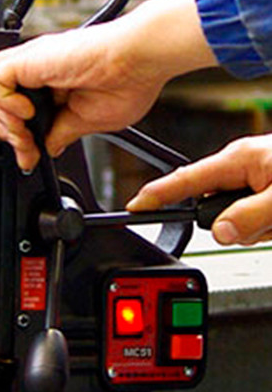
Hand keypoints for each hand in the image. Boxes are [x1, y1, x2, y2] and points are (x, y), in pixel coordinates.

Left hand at [0, 0, 216, 170]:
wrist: (143, 59)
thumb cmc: (131, 81)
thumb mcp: (89, 121)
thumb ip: (62, 132)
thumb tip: (48, 147)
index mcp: (55, 82)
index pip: (17, 112)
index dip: (19, 138)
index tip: (31, 158)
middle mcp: (41, 70)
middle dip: (10, 135)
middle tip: (29, 151)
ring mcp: (35, 62)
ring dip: (5, 120)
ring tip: (28, 134)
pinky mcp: (32, 57)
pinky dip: (4, 101)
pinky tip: (29, 113)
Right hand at [127, 134, 271, 245]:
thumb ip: (249, 217)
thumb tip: (220, 233)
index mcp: (238, 159)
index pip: (184, 180)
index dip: (155, 195)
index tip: (133, 206)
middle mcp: (240, 166)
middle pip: (211, 208)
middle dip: (234, 226)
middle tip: (264, 225)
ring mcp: (252, 178)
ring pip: (233, 219)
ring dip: (256, 228)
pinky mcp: (264, 191)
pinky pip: (250, 218)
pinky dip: (265, 225)